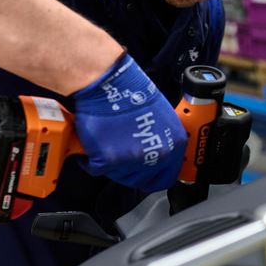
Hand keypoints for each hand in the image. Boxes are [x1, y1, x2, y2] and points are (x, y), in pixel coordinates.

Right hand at [72, 53, 185, 191]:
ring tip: (107, 142)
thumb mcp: (163, 117)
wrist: (108, 85)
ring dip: (110, 163)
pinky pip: (96, 168)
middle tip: (119, 153)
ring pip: (118, 175)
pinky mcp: (108, 161)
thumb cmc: (132, 94)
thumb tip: (157, 153)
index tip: (143, 174)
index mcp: (173, 145)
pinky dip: (91, 158)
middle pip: (140, 180)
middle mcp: (156, 155)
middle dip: (128, 170)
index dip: (152, 176)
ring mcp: (132, 160)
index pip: (166, 177)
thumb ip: (163, 140)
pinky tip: (93, 144)